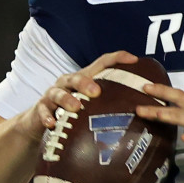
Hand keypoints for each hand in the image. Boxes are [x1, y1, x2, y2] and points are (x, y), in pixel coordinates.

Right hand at [19, 50, 139, 140]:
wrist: (39, 121)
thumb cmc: (73, 111)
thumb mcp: (92, 103)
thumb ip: (112, 102)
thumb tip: (144, 108)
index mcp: (84, 78)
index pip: (102, 63)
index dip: (117, 58)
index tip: (134, 59)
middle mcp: (68, 83)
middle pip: (77, 77)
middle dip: (86, 82)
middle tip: (96, 91)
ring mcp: (53, 95)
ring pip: (58, 93)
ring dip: (67, 99)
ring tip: (75, 107)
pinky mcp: (40, 109)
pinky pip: (43, 111)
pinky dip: (47, 116)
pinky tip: (52, 123)